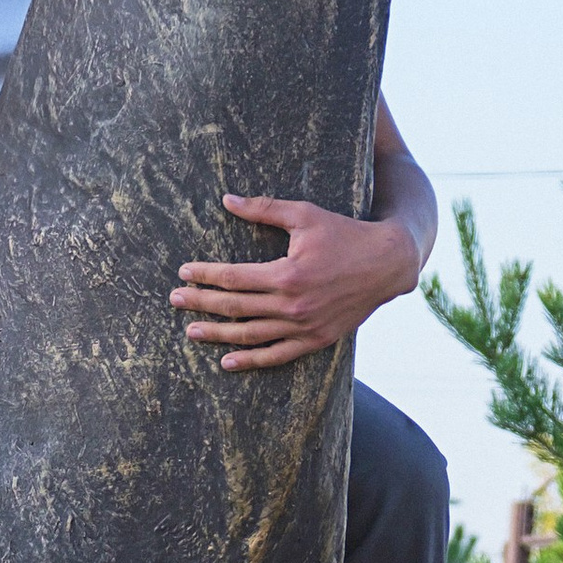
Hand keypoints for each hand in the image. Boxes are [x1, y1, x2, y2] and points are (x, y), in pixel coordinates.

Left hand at [171, 196, 422, 371]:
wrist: (387, 263)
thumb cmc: (345, 233)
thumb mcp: (304, 215)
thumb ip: (263, 209)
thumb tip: (226, 200)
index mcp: (286, 274)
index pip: (233, 278)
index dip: (205, 276)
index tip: (184, 273)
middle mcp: (292, 305)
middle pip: (235, 307)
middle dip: (201, 303)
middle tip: (175, 299)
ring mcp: (304, 327)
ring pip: (250, 335)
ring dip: (218, 335)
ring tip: (191, 332)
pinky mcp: (316, 340)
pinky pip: (277, 356)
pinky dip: (251, 361)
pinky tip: (227, 362)